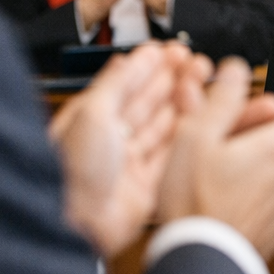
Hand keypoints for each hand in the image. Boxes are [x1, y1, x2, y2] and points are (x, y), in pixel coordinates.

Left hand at [49, 41, 190, 257]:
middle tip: (197, 62)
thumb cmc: (69, 170)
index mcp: (92, 118)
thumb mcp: (92, 113)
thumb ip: (115, 84)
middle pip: (149, 104)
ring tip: (204, 84)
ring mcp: (130, 163)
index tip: (172, 51)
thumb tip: (129, 59)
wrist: (75, 222)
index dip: (151, 66)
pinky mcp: (147, 187)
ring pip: (164, 127)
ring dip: (184, 104)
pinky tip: (200, 121)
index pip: (127, 85)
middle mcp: (111, 139)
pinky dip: (188, 137)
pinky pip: (172, 156)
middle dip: (174, 80)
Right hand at [156, 57, 273, 259]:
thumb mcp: (196, 138)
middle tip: (226, 146)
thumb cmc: (194, 200)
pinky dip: (258, 197)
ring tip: (221, 176)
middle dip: (265, 140)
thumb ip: (221, 99)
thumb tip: (235, 69)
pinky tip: (227, 202)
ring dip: (261, 170)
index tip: (258, 118)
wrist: (200, 261)